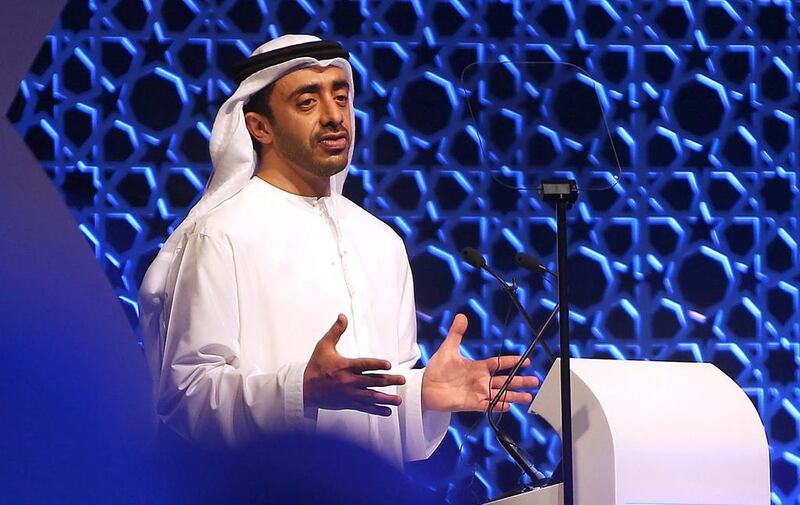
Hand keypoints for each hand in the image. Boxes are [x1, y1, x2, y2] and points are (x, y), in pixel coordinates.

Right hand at [303, 314, 405, 416]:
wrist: (304, 389)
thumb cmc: (315, 366)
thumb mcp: (324, 346)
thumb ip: (336, 331)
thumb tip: (342, 316)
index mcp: (344, 366)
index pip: (364, 365)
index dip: (377, 364)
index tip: (389, 365)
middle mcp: (349, 381)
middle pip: (372, 381)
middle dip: (389, 381)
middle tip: (402, 380)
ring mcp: (349, 394)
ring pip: (371, 396)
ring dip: (386, 398)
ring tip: (398, 400)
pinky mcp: (348, 403)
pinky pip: (365, 408)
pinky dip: (376, 410)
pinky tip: (387, 411)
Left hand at [422, 314, 539, 412]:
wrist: (425, 387)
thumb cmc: (437, 369)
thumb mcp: (448, 349)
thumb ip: (456, 333)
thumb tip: (461, 316)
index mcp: (478, 367)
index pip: (499, 364)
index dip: (511, 362)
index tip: (525, 360)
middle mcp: (480, 380)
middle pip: (505, 380)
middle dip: (520, 381)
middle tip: (535, 381)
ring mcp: (477, 392)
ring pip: (500, 394)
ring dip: (514, 395)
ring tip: (529, 396)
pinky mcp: (471, 403)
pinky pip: (488, 405)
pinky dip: (497, 405)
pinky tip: (508, 405)